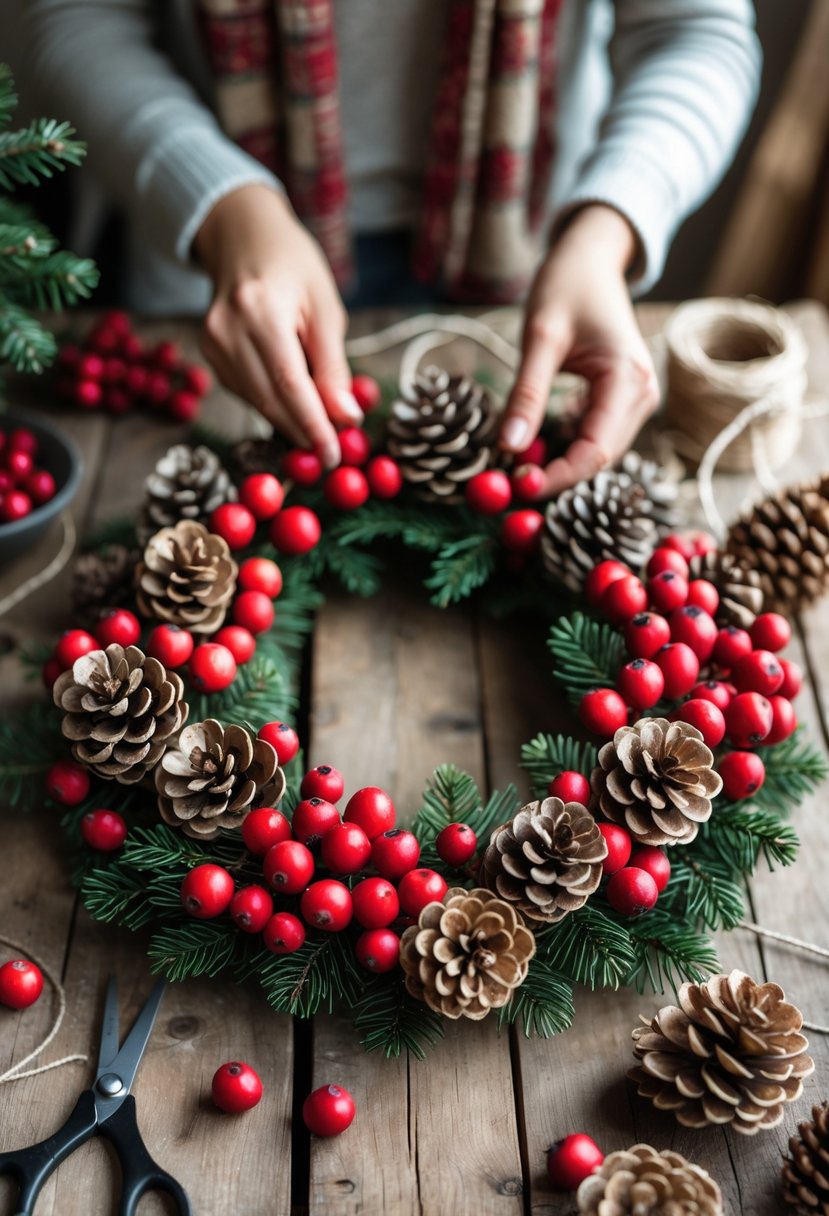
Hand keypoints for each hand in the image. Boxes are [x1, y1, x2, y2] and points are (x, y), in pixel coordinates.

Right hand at [195, 184, 360, 467]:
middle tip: (333, 451)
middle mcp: (227, 329)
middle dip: (303, 431)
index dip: (313, 426)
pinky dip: (272, 402)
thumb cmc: (294, 265)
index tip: (333, 455)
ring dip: (290, 420)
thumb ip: (333, 367)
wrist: (243, 235)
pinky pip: (245, 391)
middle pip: (269, 399)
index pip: (289, 384)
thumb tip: (345, 418)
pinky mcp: (207, 352)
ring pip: (256, 402)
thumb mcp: (326, 309)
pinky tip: (293, 399)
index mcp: (260, 311)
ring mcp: (210, 342)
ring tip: (320, 425)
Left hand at [500, 204, 659, 495]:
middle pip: (599, 457)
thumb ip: (527, 394)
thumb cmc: (567, 286)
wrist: (592, 258)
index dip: (558, 476)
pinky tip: (535, 445)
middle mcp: (643, 395)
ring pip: (597, 451)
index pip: (595, 450)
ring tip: (517, 465)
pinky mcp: (623, 400)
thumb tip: (509, 447)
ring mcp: (637, 399)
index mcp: (629, 379)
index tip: (516, 487)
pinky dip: (565, 447)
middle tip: (508, 483)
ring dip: (559, 463)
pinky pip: (595, 436)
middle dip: (556, 475)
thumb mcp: (540, 337)